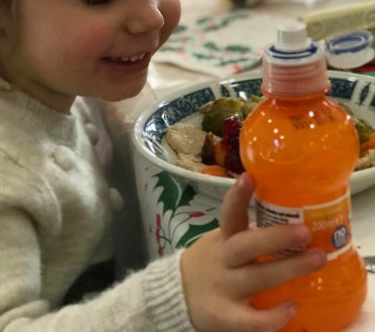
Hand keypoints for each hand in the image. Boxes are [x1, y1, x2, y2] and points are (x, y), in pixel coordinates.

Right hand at [180, 173, 325, 331]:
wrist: (177, 295)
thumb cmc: (213, 263)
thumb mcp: (223, 242)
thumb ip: (249, 233)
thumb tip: (292, 217)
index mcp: (224, 239)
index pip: (229, 214)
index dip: (238, 196)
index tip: (249, 177)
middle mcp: (224, 260)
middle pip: (246, 245)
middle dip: (276, 237)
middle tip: (305, 230)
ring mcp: (225, 288)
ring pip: (256, 277)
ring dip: (288, 269)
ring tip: (317, 259)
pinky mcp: (225, 316)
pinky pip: (249, 320)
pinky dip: (271, 316)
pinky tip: (292, 308)